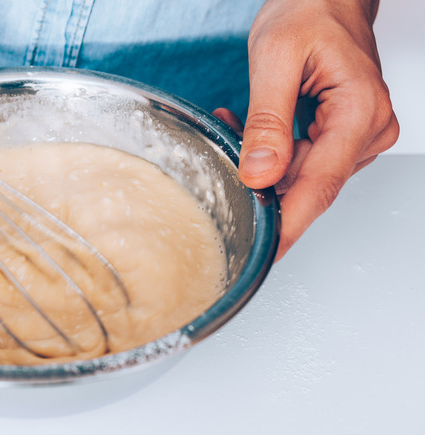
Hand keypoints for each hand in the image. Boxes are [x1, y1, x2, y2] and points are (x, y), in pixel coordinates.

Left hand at [216, 0, 398, 260]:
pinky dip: (273, 154)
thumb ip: (268, 121)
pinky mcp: (345, 135)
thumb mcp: (276, 59)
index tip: (265, 252)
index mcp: (359, 111)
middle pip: (310, 185)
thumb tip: (259, 175)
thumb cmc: (309, 12)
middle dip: (262, 185)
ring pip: (303, 176)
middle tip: (224, 160)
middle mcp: (368, 130)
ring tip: (234, 128)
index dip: (289, 223)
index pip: (320, 185)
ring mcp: (359, 135)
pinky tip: (249, 134)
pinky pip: (305, 161)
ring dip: (262, 165)